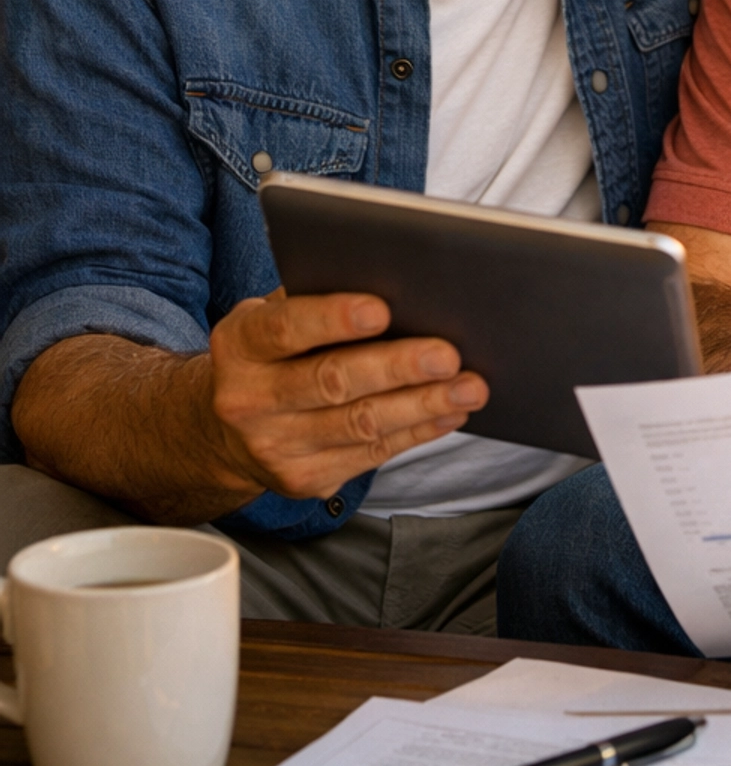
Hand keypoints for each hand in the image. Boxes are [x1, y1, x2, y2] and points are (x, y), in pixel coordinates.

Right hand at [202, 289, 487, 504]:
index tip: (382, 309)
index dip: (333, 318)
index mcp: (239, 345)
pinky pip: (371, 455)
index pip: (284, 328)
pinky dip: (417, 431)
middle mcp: (248, 400)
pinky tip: (450, 413)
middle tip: (447, 355)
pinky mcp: (303, 480)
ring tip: (469, 388)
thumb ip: (317, 299)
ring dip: (422, 405)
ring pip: (359, 425)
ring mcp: (274, 447)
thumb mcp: (273, 318)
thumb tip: (398, 285)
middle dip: (396, 367)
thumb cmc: (272, 354)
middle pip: (331, 382)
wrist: (227, 430)